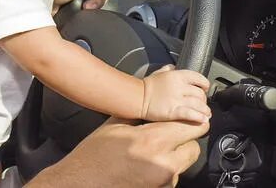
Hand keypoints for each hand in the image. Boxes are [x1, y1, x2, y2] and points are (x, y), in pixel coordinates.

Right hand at [28, 116, 208, 187]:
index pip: (192, 127)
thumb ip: (142, 112)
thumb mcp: (116, 124)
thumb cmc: (94, 155)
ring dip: (176, 153)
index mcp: (153, 141)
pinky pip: (172, 175)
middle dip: (184, 138)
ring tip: (153, 149)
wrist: (82, 182)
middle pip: (193, 146)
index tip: (188, 116)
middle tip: (168, 133)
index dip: (191, 119)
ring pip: (184, 163)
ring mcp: (164, 181)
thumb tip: (154, 97)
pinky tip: (147, 162)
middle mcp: (164, 163)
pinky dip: (165, 167)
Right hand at [141, 65, 210, 122]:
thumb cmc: (146, 86)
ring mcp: (176, 99)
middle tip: (203, 104)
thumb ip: (168, 69)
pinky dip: (199, 117)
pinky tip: (202, 120)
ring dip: (205, 111)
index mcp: (177, 76)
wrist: (137, 97)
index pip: (198, 78)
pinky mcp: (173, 111)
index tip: (205, 88)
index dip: (204, 84)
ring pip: (198, 105)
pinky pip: (190, 114)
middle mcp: (179, 87)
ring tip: (206, 114)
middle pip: (200, 93)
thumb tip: (173, 67)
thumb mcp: (158, 72)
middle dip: (204, 100)